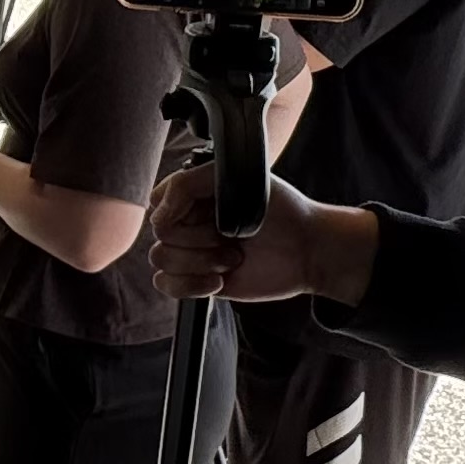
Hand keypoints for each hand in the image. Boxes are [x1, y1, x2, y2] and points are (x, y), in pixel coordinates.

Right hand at [145, 166, 366, 304]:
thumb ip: (187, 184)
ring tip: (232, 257)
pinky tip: (219, 280)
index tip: (207, 212)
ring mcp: (193, 252)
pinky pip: (166, 284)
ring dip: (200, 260)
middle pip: (159, 233)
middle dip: (198, 237)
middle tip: (231, 235)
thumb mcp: (237, 178)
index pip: (158, 201)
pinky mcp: (197, 281)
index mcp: (195, 196)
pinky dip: (191, 284)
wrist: (307, 249)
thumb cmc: (280, 211)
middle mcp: (191, 223)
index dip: (177, 210)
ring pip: (161, 259)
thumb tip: (157, 216)